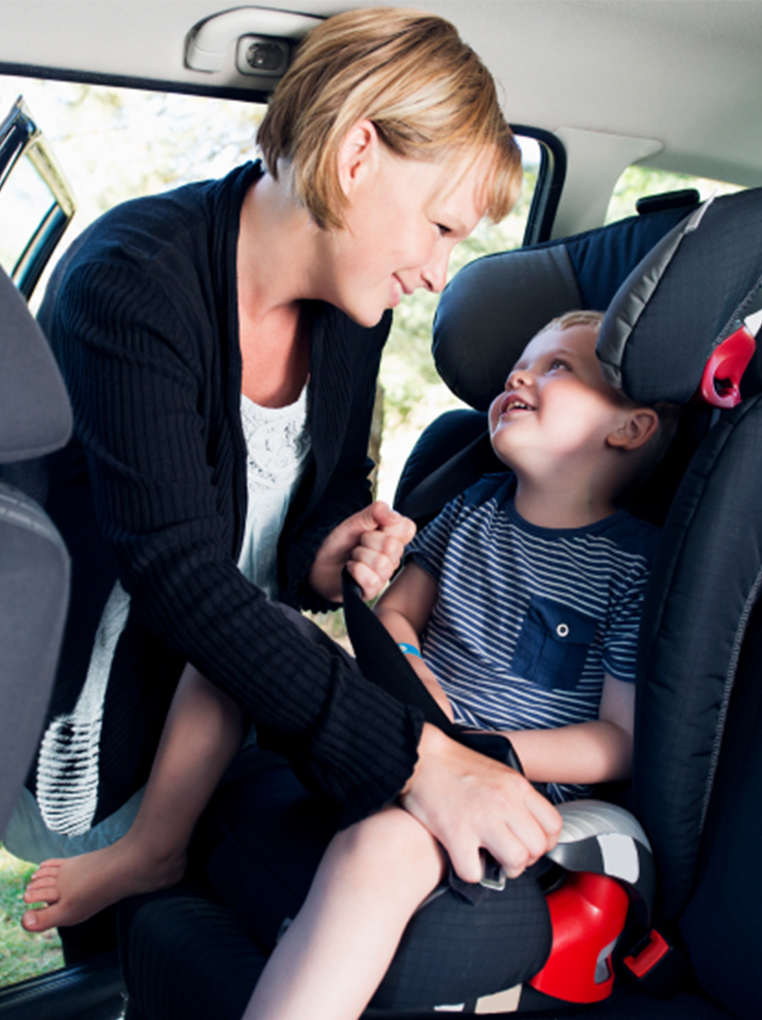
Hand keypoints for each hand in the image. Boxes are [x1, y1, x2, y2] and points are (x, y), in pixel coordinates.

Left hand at [309, 501, 415, 602]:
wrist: (319, 564)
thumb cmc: (339, 543)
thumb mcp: (354, 522)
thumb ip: (374, 513)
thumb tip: (394, 515)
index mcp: (392, 537)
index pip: (408, 528)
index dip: (389, 526)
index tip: (373, 527)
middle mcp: (392, 557)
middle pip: (393, 546)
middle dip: (368, 541)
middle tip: (358, 543)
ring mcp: (384, 574)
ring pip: (381, 563)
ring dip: (359, 556)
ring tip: (353, 556)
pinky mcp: (373, 590)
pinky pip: (371, 580)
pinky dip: (355, 570)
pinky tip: (350, 568)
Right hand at [399, 724, 562, 882]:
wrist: (420, 756)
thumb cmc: (454, 764)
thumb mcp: (497, 771)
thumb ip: (515, 796)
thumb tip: (526, 825)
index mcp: (516, 786)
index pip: (553, 825)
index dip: (545, 842)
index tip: (530, 844)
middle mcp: (504, 801)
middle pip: (538, 847)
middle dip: (526, 858)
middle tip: (509, 854)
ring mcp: (481, 818)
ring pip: (516, 861)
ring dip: (505, 869)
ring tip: (491, 860)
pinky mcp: (455, 833)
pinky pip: (475, 872)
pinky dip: (470, 872)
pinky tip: (465, 859)